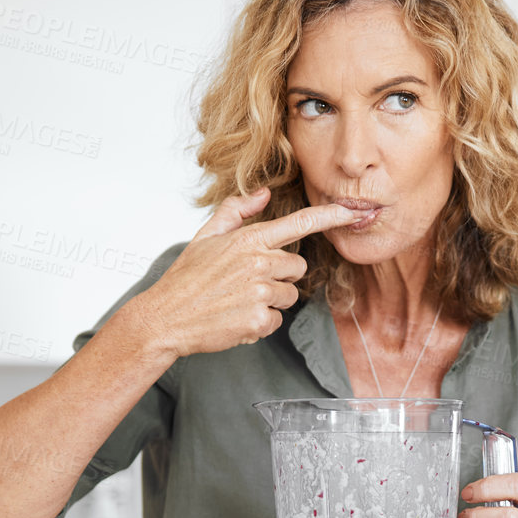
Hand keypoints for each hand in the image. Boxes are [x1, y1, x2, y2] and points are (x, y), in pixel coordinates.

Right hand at [126, 188, 360, 358]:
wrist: (165, 317)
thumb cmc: (186, 278)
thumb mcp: (206, 236)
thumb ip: (236, 211)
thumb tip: (264, 194)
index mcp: (248, 239)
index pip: (298, 224)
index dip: (329, 217)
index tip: (352, 212)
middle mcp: (257, 262)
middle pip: (298, 268)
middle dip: (280, 277)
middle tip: (248, 284)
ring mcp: (259, 292)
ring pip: (288, 296)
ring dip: (269, 302)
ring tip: (237, 302)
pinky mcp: (257, 319)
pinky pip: (275, 321)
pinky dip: (259, 324)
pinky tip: (235, 319)